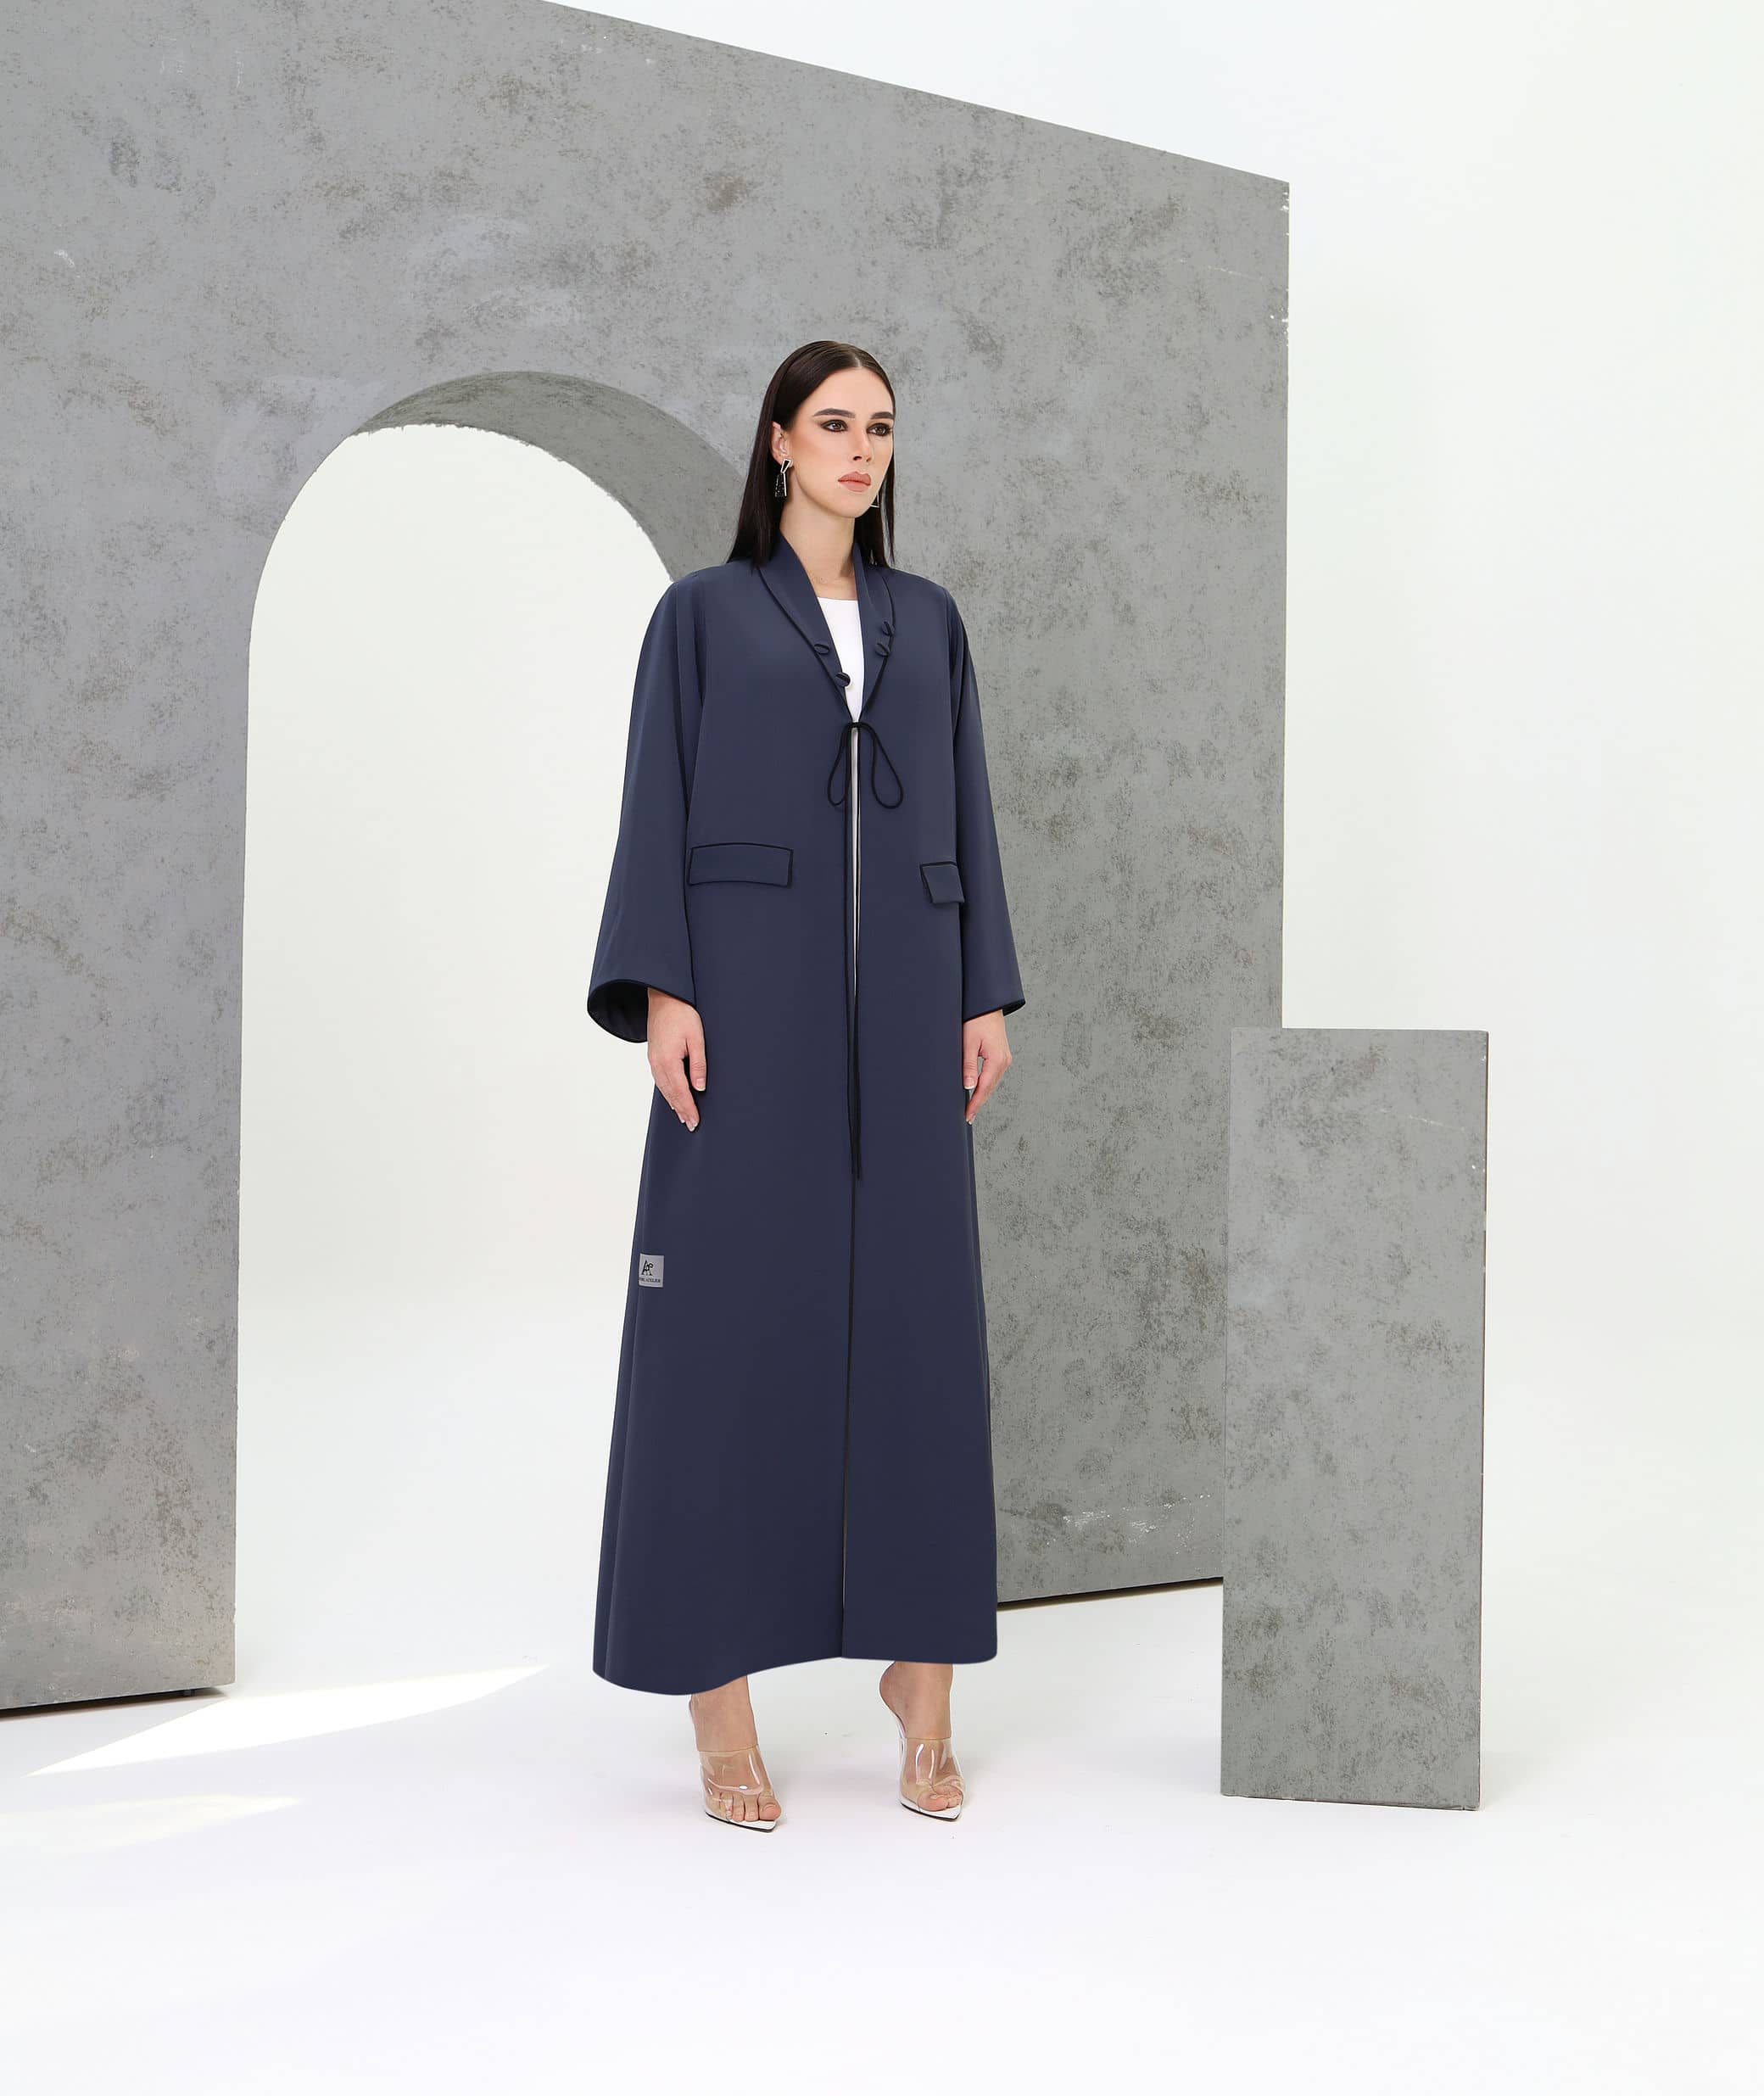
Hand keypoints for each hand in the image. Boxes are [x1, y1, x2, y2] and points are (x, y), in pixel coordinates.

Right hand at [647, 987, 705, 1127]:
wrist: (663, 998)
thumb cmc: (682, 1014)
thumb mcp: (696, 1037)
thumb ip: (698, 1064)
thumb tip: (700, 1087)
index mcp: (668, 1060)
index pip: (681, 1091)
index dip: (689, 1108)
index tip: (696, 1121)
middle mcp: (657, 1063)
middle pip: (670, 1093)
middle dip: (682, 1110)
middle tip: (692, 1125)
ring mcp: (653, 1060)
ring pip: (663, 1088)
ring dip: (674, 1103)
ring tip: (683, 1116)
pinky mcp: (653, 1056)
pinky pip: (659, 1080)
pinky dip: (667, 1092)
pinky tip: (672, 1097)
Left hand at [962, 1010, 1012, 1122]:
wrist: (988, 1005)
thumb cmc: (976, 1020)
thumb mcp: (968, 1043)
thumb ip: (968, 1065)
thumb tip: (969, 1086)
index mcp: (997, 1060)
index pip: (984, 1088)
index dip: (975, 1103)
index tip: (968, 1115)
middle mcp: (1004, 1061)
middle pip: (989, 1088)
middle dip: (978, 1103)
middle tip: (968, 1117)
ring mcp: (1005, 1059)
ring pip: (992, 1083)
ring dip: (982, 1095)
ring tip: (971, 1108)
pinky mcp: (1002, 1056)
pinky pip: (993, 1076)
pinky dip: (986, 1085)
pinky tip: (979, 1091)